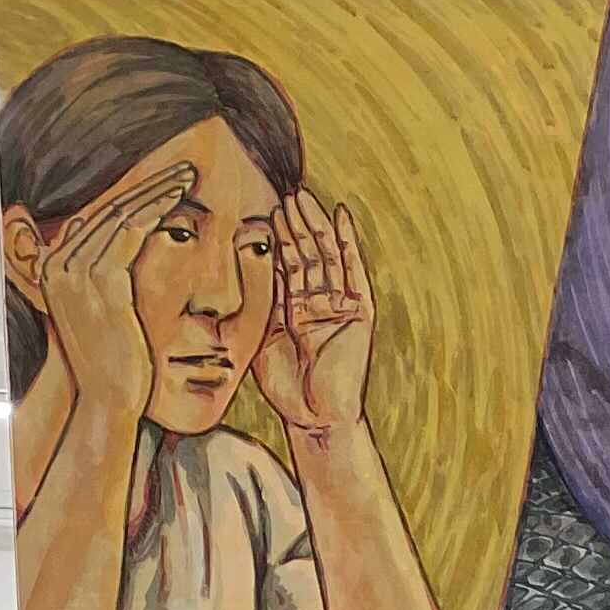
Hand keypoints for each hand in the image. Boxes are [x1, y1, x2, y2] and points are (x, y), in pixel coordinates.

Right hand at [34, 160, 192, 419]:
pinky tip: (179, 198)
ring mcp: (75, 271)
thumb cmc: (112, 363)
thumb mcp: (101, 311)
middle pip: (108, 209)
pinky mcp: (100, 281)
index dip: (133, 197)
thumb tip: (101, 239)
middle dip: (148, 185)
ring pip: (120, 213)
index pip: (97, 219)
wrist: (107, 399)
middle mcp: (56, 264)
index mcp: (51, 268)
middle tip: (184, 169)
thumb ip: (100, 274)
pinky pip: (131, 231)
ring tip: (188, 176)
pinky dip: (156, 209)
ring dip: (156, 190)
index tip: (165, 183)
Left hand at [253, 187, 377, 445]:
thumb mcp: (261, 332)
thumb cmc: (285, 386)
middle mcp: (318, 303)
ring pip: (327, 257)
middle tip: (283, 193)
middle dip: (296, 224)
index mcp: (294, 309)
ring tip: (303, 197)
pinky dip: (349, 244)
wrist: (314, 416)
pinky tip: (341, 216)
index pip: (285, 264)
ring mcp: (340, 306)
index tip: (261, 208)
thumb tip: (249, 253)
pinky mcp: (360, 313)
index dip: (276, 237)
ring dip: (316, 225)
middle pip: (307, 255)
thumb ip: (260, 296)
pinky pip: (354, 272)